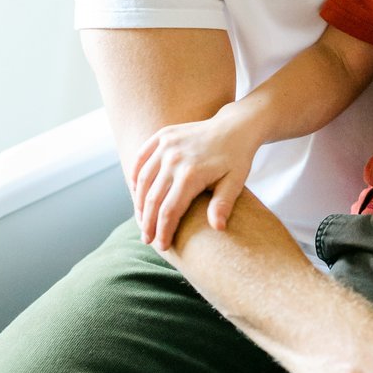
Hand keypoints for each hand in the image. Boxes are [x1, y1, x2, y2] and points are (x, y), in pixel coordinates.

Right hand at [130, 106, 257, 250]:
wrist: (236, 126)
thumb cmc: (237, 157)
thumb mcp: (235, 181)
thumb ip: (223, 204)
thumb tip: (218, 228)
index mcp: (192, 173)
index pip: (169, 210)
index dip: (163, 231)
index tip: (162, 246)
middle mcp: (174, 158)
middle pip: (152, 198)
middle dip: (148, 222)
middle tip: (147, 239)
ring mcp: (166, 145)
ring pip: (143, 180)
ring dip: (138, 202)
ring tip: (142, 219)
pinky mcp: (163, 135)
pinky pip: (141, 157)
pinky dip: (136, 175)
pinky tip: (137, 191)